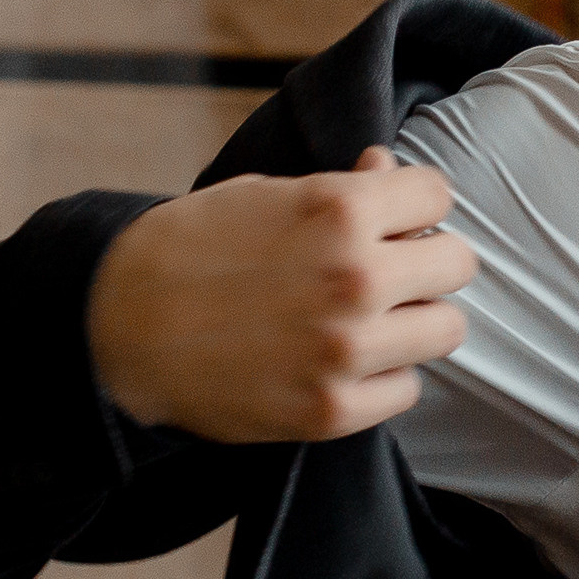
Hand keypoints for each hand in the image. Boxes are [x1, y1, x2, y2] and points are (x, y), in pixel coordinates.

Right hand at [87, 147, 477, 442]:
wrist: (120, 327)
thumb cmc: (192, 249)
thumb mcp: (265, 194)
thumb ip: (340, 189)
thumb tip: (389, 169)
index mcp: (340, 210)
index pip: (438, 196)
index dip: (413, 207)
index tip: (391, 221)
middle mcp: (356, 278)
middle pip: (458, 264)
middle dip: (425, 263)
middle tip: (389, 273)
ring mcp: (347, 349)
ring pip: (447, 330)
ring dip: (414, 322)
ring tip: (369, 320)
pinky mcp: (333, 409)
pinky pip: (407, 389)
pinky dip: (384, 378)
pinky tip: (344, 362)